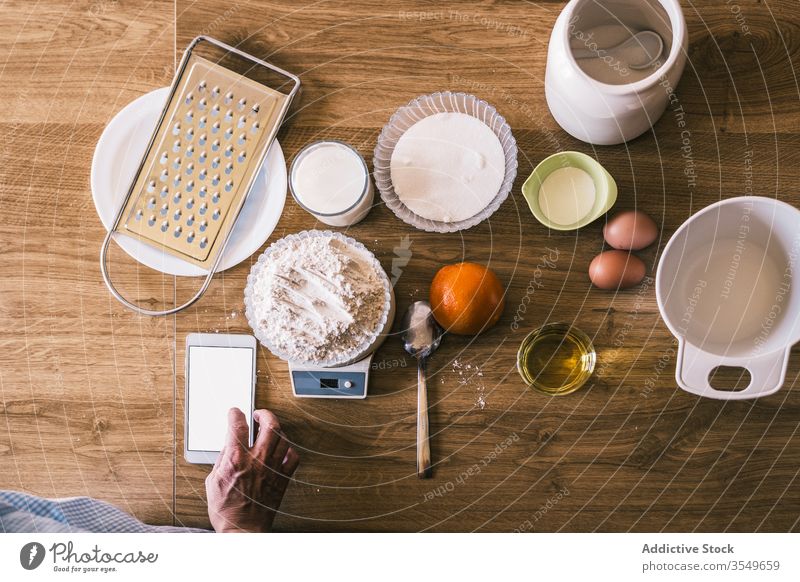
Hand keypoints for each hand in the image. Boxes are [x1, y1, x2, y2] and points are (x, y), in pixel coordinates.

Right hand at [205, 408, 299, 532]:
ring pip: (283, 438)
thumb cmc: (227, 511)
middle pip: (269, 425)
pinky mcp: (283, 479)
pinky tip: (281, 449)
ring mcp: (273, 469)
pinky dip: (288, 449)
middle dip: (264, 414)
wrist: (243, 531)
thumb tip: (228, 445)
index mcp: (237, 460)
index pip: (238, 426)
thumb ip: (222, 460)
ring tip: (269, 430)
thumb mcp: (212, 482)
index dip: (236, 414)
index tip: (235, 412)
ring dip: (276, 429)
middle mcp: (257, 461)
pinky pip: (293, 457)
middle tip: (258, 415)